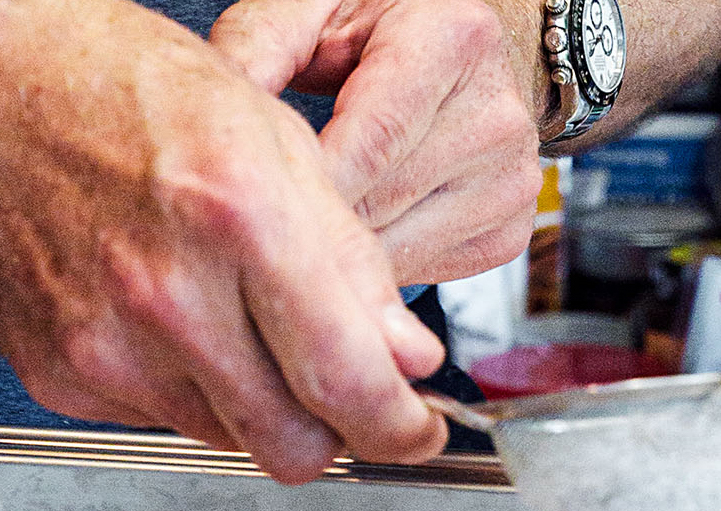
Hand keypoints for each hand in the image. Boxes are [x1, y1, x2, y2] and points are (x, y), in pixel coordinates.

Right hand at [0, 0, 446, 483]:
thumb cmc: (123, 92)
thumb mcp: (273, 141)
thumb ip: (353, 264)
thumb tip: (408, 361)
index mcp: (236, 217)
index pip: (347, 381)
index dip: (399, 428)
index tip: (415, 432)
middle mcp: (164, 295)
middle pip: (291, 446)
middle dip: (333, 433)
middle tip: (340, 395)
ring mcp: (103, 345)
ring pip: (229, 440)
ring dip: (254, 403)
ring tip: (230, 317)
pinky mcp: (58, 375)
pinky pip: (157, 420)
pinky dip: (182, 387)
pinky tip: (163, 317)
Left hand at [210, 0, 544, 285]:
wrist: (462, 53)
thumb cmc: (378, 25)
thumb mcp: (315, 8)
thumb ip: (258, 46)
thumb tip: (208, 119)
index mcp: (452, 39)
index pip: (368, 143)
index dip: (301, 184)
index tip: (243, 207)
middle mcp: (496, 114)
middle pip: (379, 204)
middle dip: (309, 223)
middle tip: (252, 229)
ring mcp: (512, 180)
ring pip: (396, 251)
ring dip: (337, 254)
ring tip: (295, 231)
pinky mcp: (510, 233)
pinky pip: (422, 274)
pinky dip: (374, 268)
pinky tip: (350, 238)